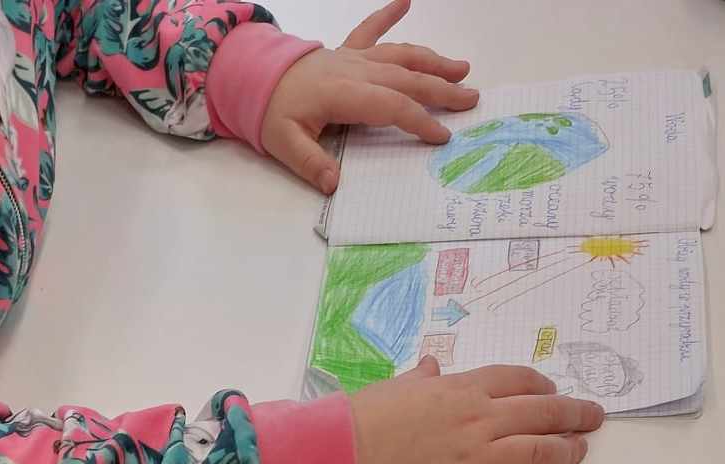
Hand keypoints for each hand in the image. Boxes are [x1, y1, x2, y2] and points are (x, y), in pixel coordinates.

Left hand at [262, 0, 476, 193]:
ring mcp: (353, 57)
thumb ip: (311, 163)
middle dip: (441, 90)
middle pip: (406, 78)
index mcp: (344, 92)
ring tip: (461, 68)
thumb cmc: (270, 112)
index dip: (419, 120)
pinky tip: (405, 0)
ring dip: (432, 60)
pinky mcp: (346, 51)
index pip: (391, 106)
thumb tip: (333, 184)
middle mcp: (355, 69)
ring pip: (400, 55)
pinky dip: (388, 14)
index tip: (442, 136)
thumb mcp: (284, 144)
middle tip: (472, 100)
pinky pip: (371, 29)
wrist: (252, 77)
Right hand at [350, 357, 604, 463]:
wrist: (339, 457)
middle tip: (593, 418)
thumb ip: (422, 378)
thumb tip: (429, 368)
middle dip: (576, 415)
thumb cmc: (363, 418)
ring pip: (538, 455)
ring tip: (577, 451)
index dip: (545, 388)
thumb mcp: (396, 386)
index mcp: (464, 389)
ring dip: (564, 452)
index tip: (555, 394)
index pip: (522, 382)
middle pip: (544, 415)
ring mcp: (474, 462)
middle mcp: (479, 421)